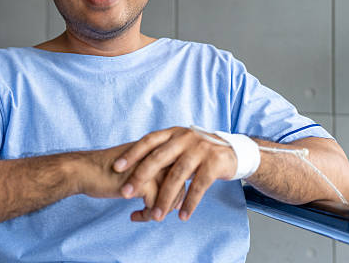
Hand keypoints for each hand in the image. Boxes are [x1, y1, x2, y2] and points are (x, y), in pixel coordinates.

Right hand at [76, 142, 184, 220]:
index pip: (178, 172)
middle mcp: (157, 157)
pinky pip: (155, 206)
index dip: (175, 191)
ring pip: (170, 197)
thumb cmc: (106, 170)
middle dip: (170, 204)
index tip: (164, 204)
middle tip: (155, 214)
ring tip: (145, 216)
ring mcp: (152, 169)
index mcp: (156, 150)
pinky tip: (133, 216)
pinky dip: (146, 216)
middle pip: (179, 185)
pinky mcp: (143, 183)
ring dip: (159, 212)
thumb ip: (151, 171)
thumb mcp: (134, 166)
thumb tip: (168, 190)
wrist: (85, 170)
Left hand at [112, 127, 236, 220]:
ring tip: (155, 215)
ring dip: (165, 198)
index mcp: (173, 133)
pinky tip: (182, 216)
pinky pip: (198, 186)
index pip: (148, 141)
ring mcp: (200, 149)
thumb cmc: (198, 151)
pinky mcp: (214, 163)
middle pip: (158, 158)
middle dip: (140, 177)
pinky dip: (190, 202)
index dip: (131, 154)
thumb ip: (161, 151)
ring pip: (177, 176)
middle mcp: (185, 138)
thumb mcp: (179, 144)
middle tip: (126, 194)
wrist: (232, 151)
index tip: (115, 167)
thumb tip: (132, 163)